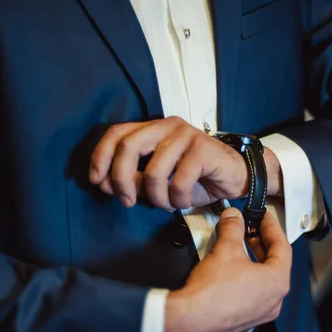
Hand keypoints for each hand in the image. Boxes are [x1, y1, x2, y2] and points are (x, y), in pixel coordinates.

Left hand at [89, 117, 283, 209]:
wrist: (235, 176)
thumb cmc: (196, 179)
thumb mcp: (159, 182)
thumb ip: (133, 179)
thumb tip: (104, 184)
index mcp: (153, 128)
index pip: (117, 133)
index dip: (101, 156)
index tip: (96, 181)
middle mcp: (167, 126)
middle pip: (128, 146)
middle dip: (121, 179)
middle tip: (127, 202)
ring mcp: (186, 135)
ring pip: (154, 170)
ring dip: (156, 197)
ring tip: (166, 205)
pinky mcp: (202, 149)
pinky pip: (178, 181)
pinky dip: (177, 200)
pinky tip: (183, 202)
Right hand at [164, 208, 290, 331]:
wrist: (192, 320)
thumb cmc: (212, 293)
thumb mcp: (226, 249)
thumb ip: (233, 228)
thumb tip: (233, 218)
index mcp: (277, 282)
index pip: (282, 247)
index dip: (271, 227)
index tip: (263, 217)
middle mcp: (274, 300)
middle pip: (274, 263)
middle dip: (261, 242)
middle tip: (250, 228)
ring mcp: (260, 312)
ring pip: (263, 278)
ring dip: (253, 259)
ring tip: (239, 245)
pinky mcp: (245, 318)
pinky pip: (252, 292)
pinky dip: (246, 276)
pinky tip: (231, 268)